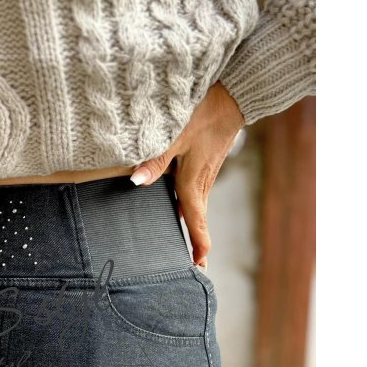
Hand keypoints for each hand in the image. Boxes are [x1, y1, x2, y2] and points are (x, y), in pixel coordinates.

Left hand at [128, 81, 244, 266]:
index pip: (195, 222)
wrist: (231, 98)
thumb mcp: (176, 136)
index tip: (199, 266)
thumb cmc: (204, 115)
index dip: (198, 244)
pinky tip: (177, 210)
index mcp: (193, 182)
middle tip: (194, 267)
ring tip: (188, 247)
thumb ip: (155, 160)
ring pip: (194, 208)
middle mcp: (200, 184)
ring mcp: (203, 177)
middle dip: (195, 243)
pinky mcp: (203, 167)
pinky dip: (188, 208)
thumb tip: (135, 181)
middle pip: (196, 221)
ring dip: (192, 227)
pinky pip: (193, 194)